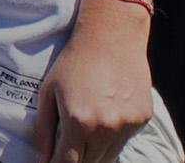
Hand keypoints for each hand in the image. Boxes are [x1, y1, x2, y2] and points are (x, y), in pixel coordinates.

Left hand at [30, 0, 154, 162]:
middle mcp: (105, 128)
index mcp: (78, 122)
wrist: (112, 34)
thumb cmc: (75, 60)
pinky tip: (107, 116)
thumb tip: (42, 159)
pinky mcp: (142, 117)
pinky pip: (125, 139)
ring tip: (88, 131)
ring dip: (96, 152)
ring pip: (109, 156)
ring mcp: (126, 124)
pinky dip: (115, 136)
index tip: (54, 162)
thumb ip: (43, 130)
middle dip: (77, 160)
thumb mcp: (49, 92)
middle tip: (70, 148)